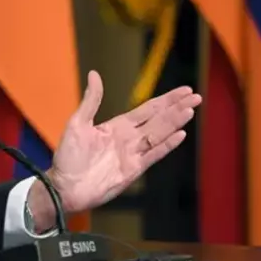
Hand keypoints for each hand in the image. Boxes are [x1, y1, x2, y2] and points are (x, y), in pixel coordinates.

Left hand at [27, 70, 201, 229]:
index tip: (184, 91)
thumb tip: (94, 74)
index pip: (147, 109)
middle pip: (158, 120)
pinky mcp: (133, 170)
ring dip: (175, 122)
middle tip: (196, 97)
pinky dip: (167, 145)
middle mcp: (128, 139)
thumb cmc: (68, 156)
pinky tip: (180, 135)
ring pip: (159, 134)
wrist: (64, 187)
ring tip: (190, 110)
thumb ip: (91, 100)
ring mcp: (133, 154)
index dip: (166, 100)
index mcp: (117, 126)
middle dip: (177, 108)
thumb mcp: (77, 123)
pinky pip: (153, 155)